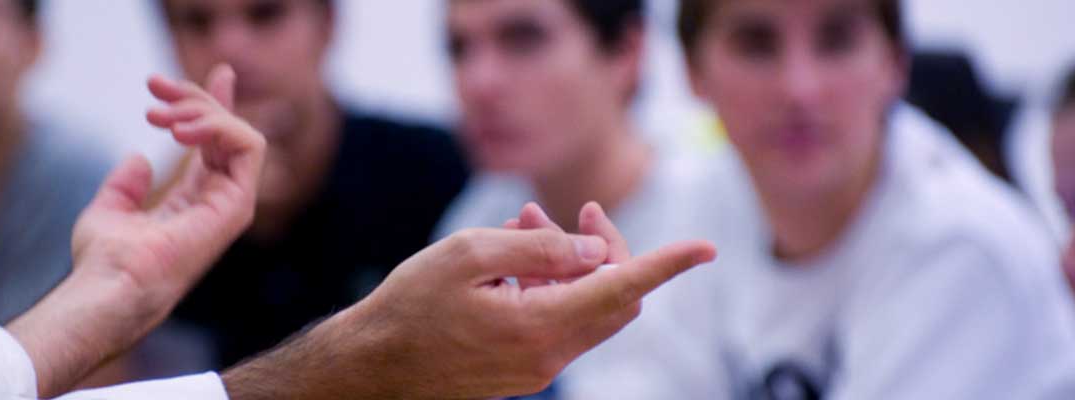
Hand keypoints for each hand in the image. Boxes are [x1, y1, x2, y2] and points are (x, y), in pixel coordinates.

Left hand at [7, 64, 265, 397]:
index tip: (214, 73)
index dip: (214, 106)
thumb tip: (137, 158)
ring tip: (161, 115)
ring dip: (203, 109)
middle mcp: (217, 201)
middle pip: (227, 131)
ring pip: (241, 132)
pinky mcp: (237, 205)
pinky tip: (180, 128)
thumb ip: (126, 184)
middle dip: (195, 96)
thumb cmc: (104, 261)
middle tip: (153, 86)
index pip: (216, 145)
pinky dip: (219, 124)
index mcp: (194, 202)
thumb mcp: (109, 209)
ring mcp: (231, 204)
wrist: (110, 285)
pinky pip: (249, 145)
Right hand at [223, 203, 715, 398]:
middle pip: (613, 299)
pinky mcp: (523, 372)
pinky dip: (553, 287)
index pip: (624, 289)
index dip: (667, 264)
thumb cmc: (408, 307)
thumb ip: (538, 247)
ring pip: (587, 311)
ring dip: (573, 265)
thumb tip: (593, 247)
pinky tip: (515, 262)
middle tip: (567, 212)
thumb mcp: (468, 255)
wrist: (371, 369)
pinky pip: (560, 325)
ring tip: (525, 226)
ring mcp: (538, 369)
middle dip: (602, 248)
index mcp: (540, 326)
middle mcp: (549, 356)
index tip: (704, 248)